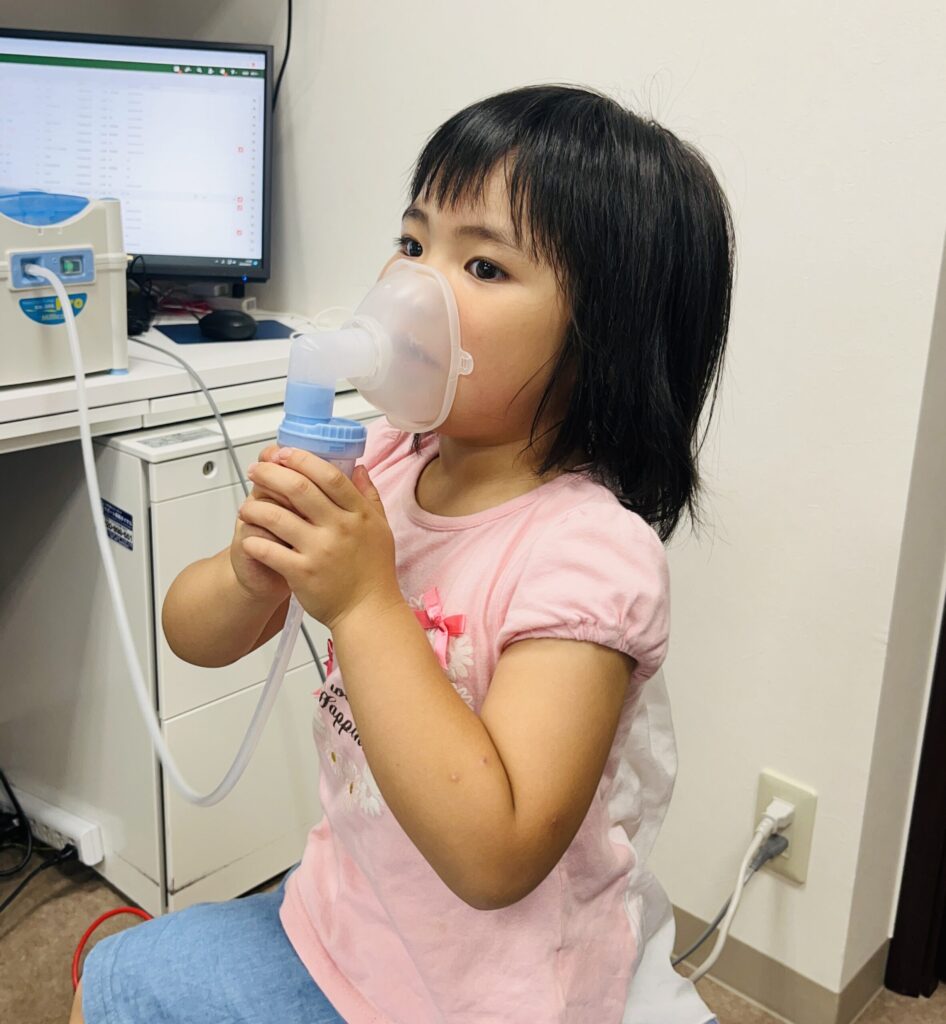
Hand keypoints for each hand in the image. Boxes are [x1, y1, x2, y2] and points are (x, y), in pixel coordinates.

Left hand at [237, 447, 400, 629]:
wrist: (368, 612)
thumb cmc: (374, 573)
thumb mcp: (381, 528)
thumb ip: (369, 496)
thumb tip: (359, 468)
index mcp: (359, 514)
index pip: (330, 475)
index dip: (302, 459)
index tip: (284, 453)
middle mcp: (340, 528)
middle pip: (299, 488)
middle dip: (271, 474)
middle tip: (257, 470)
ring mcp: (320, 551)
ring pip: (278, 517)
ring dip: (256, 506)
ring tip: (247, 506)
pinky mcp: (302, 573)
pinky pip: (269, 550)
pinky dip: (255, 541)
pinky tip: (249, 537)